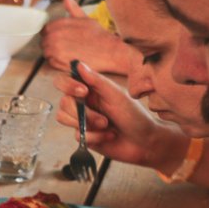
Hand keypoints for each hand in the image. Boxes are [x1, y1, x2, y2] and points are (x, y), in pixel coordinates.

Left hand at [40, 0, 132, 74]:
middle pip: (44, 40)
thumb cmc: (98, 35)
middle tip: (66, 46)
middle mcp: (55, 35)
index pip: (46, 29)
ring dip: (54, 53)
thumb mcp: (85, 18)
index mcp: (60, 24)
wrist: (109, 51)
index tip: (60, 37)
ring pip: (46, 51)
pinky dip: (57, 61)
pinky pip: (50, 61)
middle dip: (52, 43)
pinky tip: (68, 59)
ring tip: (68, 53)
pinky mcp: (58, 62)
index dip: (52, 33)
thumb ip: (72, 8)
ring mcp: (55, 49)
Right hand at [54, 60, 189, 170]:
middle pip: (64, 103)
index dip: (68, 85)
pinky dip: (95, 137)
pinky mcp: (83, 136)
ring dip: (88, 124)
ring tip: (107, 127)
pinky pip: (77, 135)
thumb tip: (78, 64)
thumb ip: (96, 80)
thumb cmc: (135, 116)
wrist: (144, 142)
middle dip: (83, 112)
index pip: (65, 81)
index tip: (83, 91)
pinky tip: (109, 136)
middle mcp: (84, 103)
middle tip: (103, 119)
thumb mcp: (117, 95)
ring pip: (64, 118)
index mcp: (91, 90)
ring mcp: (82, 120)